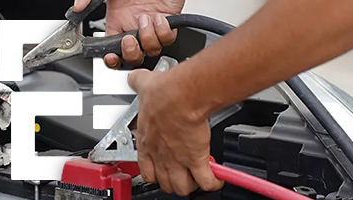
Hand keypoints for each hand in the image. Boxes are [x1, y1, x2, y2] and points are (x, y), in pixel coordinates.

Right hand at [74, 0, 183, 67]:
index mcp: (117, 23)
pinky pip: (168, 38)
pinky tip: (159, 18)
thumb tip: (76, 8)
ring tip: (145, 19)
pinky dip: (163, 31)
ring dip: (148, 37)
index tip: (112, 57)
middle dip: (132, 53)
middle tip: (129, 39)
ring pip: (152, 50)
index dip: (112, 59)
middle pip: (134, 57)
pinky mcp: (169, 22)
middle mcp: (134, 27)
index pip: (113, 51)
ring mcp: (151, 27)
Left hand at [127, 68, 223, 195]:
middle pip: (165, 183)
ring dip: (191, 185)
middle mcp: (161, 155)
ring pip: (182, 188)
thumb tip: (135, 77)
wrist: (182, 96)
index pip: (146, 170)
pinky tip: (216, 177)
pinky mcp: (197, 160)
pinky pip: (206, 182)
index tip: (162, 169)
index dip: (155, 173)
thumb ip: (139, 83)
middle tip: (183, 173)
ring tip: (198, 177)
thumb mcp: (144, 86)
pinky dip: (213, 182)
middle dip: (174, 182)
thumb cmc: (164, 93)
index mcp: (147, 142)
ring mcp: (178, 160)